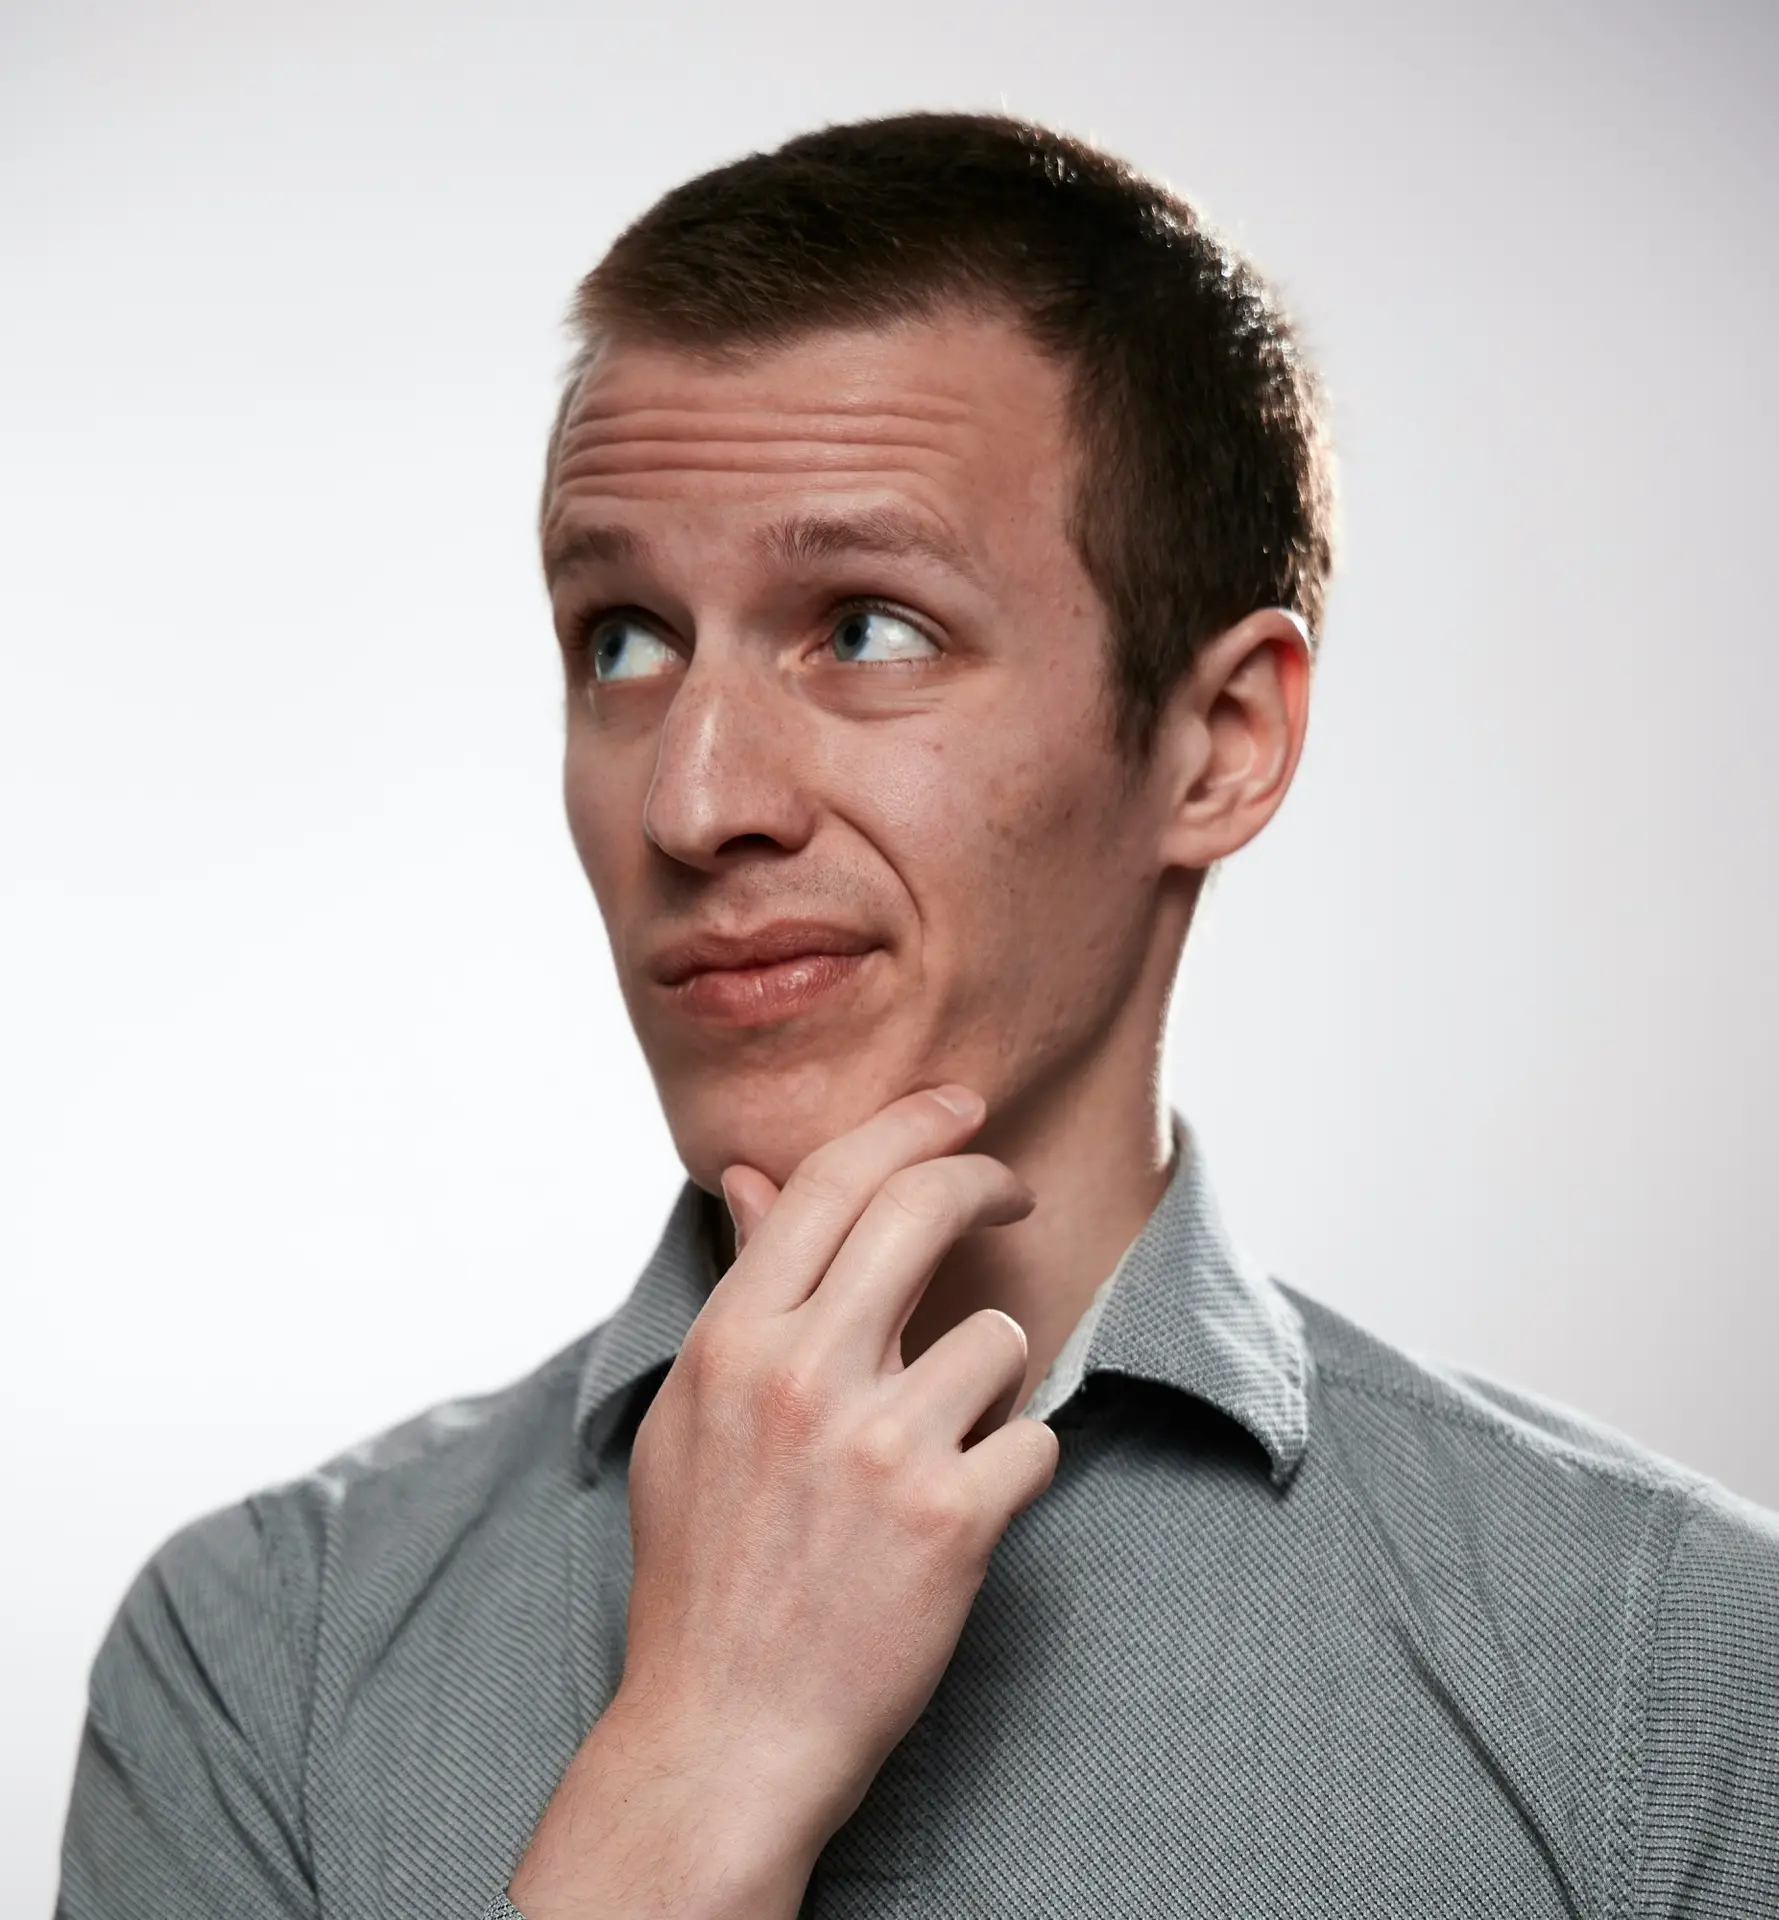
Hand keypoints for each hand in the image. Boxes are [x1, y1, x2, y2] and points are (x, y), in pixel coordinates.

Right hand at [509, 1086, 1059, 1918]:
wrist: (723, 1735)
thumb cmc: (703, 1571)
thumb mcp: (696, 1415)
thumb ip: (740, 1290)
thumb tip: (751, 1178)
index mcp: (732, 1343)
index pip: (834, 1181)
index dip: (910, 1124)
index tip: (959, 1108)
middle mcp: (803, 1376)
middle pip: (923, 1209)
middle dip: (985, 1181)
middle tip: (1012, 1192)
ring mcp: (881, 1446)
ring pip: (1000, 1337)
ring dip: (990, 1384)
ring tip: (941, 1447)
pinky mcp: (953, 1519)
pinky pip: (1035, 1438)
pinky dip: (1014, 1471)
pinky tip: (962, 1517)